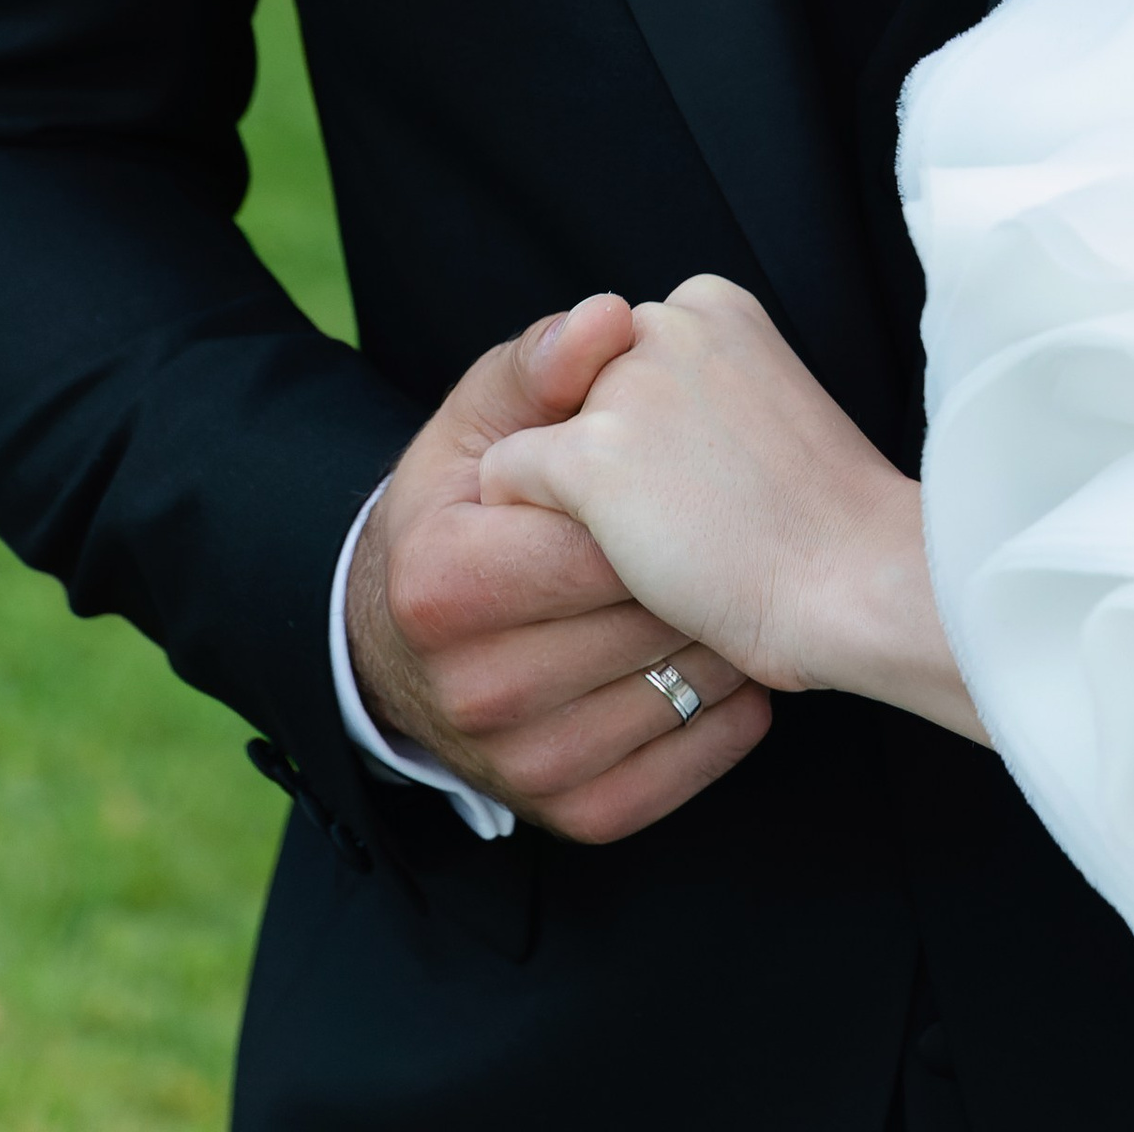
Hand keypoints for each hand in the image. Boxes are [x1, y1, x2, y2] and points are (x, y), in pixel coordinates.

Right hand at [346, 298, 771, 842]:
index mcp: (445, 580)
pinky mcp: (570, 815)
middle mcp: (475, 690)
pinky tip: (724, 653)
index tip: (684, 464)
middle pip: (645, 615)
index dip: (659, 494)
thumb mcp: (478, 424)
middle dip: (700, 560)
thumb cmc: (462, 509)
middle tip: (725, 520)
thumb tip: (606, 318)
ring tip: (727, 581)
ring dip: (725, 633)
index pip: (599, 536)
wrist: (405, 644)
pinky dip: (728, 712)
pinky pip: (685, 768)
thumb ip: (540, 366)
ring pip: (679, 691)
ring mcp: (521, 766)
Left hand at [478, 273, 984, 744]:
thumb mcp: (764, 411)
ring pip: (540, 439)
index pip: (623, 360)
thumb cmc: (825, 518)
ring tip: (659, 541)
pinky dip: (534, 526)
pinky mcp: (588, 455)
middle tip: (685, 513)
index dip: (650, 433)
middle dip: (606, 455)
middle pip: (577, 395)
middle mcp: (663, 321)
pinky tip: (606, 554)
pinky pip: (508, 482)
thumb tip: (629, 429)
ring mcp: (624, 386)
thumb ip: (693, 391)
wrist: (857, 576)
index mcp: (712, 303)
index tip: (711, 474)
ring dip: (573, 496)